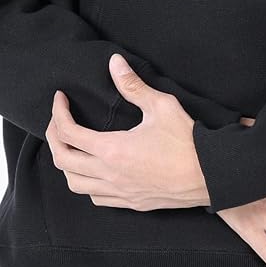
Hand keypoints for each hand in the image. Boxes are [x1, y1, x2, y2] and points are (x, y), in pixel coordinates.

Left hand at [45, 54, 209, 209]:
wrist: (210, 176)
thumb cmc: (187, 142)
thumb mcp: (161, 106)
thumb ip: (133, 85)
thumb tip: (114, 63)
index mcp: (112, 149)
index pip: (68, 132)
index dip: (58, 112)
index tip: (61, 100)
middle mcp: (110, 174)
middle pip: (63, 160)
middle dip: (54, 138)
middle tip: (60, 122)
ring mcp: (121, 192)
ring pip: (75, 184)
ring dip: (68, 166)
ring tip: (74, 150)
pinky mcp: (133, 203)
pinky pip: (98, 199)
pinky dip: (87, 186)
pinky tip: (96, 175)